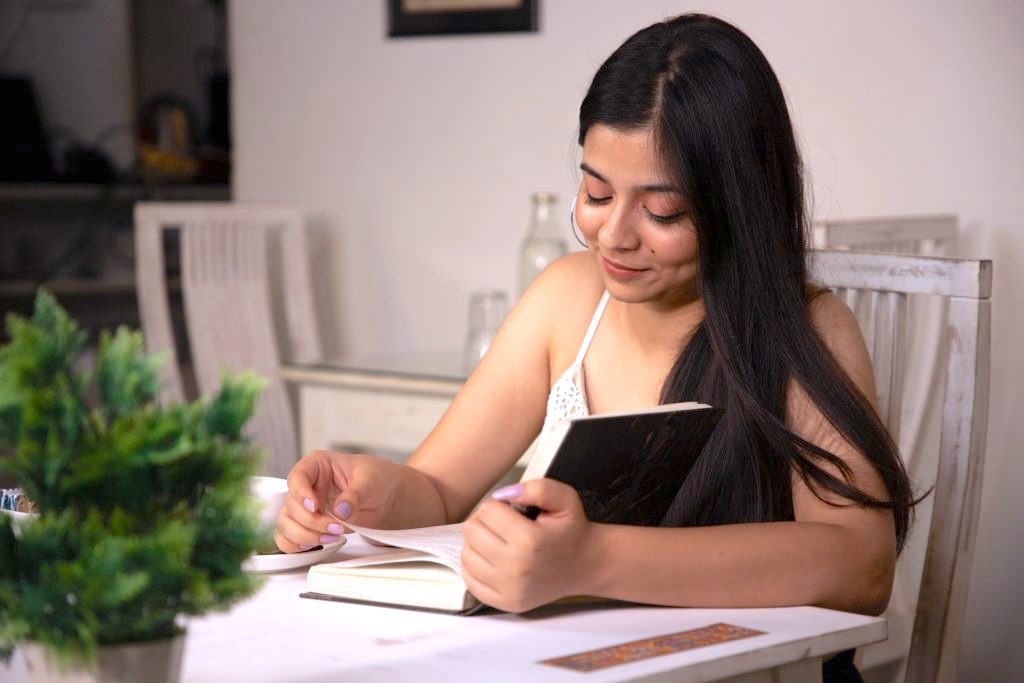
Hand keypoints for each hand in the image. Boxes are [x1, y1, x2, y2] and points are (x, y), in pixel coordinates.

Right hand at [274, 450, 400, 552]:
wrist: (385, 497)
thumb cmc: (376, 478)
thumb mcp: (370, 480)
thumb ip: (355, 494)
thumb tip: (340, 510)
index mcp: (317, 465)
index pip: (297, 476)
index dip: (301, 493)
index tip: (315, 506)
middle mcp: (307, 486)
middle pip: (291, 505)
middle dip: (312, 521)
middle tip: (336, 527)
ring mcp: (304, 507)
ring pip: (286, 523)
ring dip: (305, 535)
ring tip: (332, 537)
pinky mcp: (307, 525)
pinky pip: (287, 538)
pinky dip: (297, 546)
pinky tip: (317, 545)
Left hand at [461, 478, 594, 612]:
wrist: (584, 564)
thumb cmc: (571, 530)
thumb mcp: (564, 498)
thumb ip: (537, 488)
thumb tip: (503, 495)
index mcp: (530, 540)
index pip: (487, 510)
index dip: (498, 504)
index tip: (512, 511)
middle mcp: (517, 568)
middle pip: (472, 531)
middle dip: (484, 521)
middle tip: (503, 524)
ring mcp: (509, 589)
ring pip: (466, 555)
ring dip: (478, 543)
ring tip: (498, 541)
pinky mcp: (505, 603)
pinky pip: (470, 581)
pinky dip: (476, 567)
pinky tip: (492, 559)